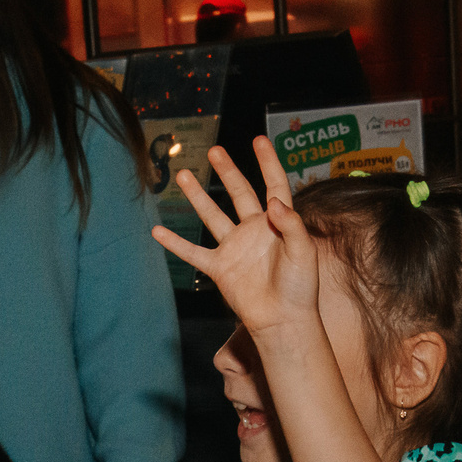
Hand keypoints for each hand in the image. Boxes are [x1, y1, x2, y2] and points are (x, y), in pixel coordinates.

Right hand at [149, 136, 322, 337]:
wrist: (283, 321)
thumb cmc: (301, 289)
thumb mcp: (304, 252)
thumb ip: (291, 224)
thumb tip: (273, 201)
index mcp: (277, 223)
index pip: (274, 185)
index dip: (268, 162)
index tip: (258, 140)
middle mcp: (254, 230)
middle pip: (239, 193)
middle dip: (227, 171)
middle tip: (215, 150)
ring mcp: (234, 248)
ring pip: (212, 216)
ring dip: (198, 196)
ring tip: (184, 175)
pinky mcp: (220, 269)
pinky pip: (193, 253)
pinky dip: (175, 244)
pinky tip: (157, 232)